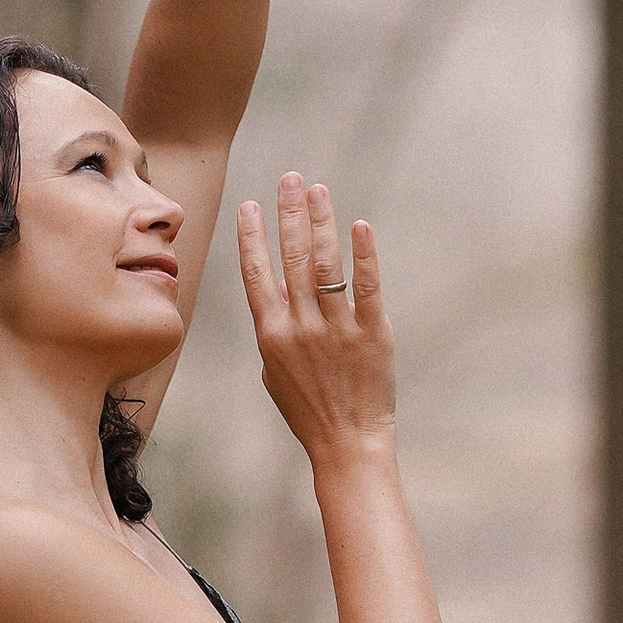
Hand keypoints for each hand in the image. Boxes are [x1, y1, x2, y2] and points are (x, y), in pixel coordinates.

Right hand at [237, 171, 396, 470]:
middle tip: (291, 179)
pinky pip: (367, 287)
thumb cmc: (308, 408)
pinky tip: (360, 227)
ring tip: (318, 191)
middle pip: (291, 258)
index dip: (252, 237)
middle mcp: (300, 327)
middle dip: (289, 214)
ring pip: (325, 265)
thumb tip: (272, 287)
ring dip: (321, 223)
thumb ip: (272, 327)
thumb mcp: (275, 369)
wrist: (346, 443)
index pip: (256, 275)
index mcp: (271, 335)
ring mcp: (336, 330)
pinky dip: (364, 255)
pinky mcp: (372, 334)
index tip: (250, 205)